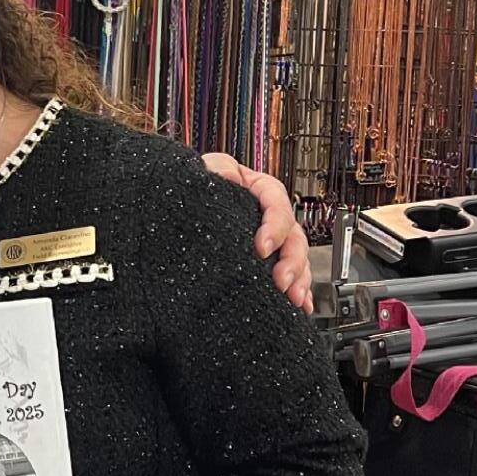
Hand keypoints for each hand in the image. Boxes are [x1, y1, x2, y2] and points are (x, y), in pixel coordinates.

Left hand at [202, 153, 311, 310]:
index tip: (262, 247)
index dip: (274, 226)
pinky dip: (299, 291)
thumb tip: (231, 176)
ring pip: (297, 259)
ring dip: (299, 280)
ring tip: (292, 298)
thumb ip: (217, 170)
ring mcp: (272, 241)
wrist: (176, 214)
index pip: (277, 204)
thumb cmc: (196, 186)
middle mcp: (269, 216)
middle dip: (292, 261)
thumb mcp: (205, 171)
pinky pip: (292, 277)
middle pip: (293, 236)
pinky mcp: (267, 263)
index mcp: (259, 190)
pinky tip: (299, 305)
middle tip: (281, 281)